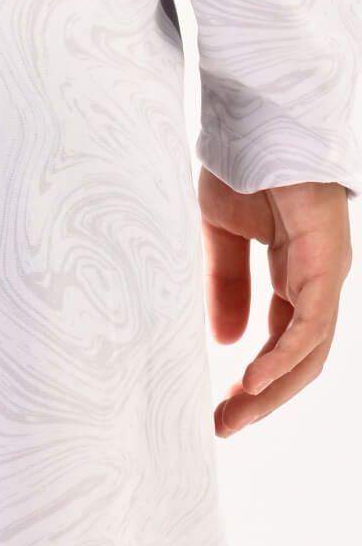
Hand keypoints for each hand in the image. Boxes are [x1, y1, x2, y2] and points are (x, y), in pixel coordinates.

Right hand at [199, 169, 351, 435]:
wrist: (252, 119)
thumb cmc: (239, 167)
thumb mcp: (219, 238)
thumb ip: (225, 288)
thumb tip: (227, 342)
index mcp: (294, 274)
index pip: (281, 342)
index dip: (253, 380)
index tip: (218, 409)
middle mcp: (317, 279)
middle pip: (300, 358)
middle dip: (263, 397)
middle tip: (224, 425)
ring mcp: (326, 271)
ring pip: (310, 350)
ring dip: (273, 389)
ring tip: (235, 414)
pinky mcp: (326, 260)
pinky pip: (308, 322)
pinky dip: (283, 354)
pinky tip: (252, 377)